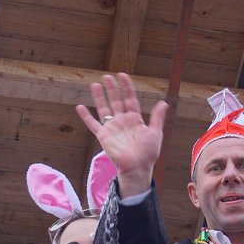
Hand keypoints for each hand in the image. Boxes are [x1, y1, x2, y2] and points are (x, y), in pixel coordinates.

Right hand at [76, 73, 168, 197]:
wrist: (137, 167)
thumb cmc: (148, 153)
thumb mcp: (155, 133)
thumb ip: (157, 117)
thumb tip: (164, 103)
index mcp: (135, 119)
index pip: (129, 99)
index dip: (126, 87)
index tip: (122, 75)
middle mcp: (122, 121)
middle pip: (116, 100)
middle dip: (112, 89)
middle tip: (107, 76)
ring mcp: (112, 128)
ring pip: (104, 109)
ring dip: (99, 97)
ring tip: (95, 84)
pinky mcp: (103, 136)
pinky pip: (93, 124)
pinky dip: (86, 116)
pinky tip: (80, 107)